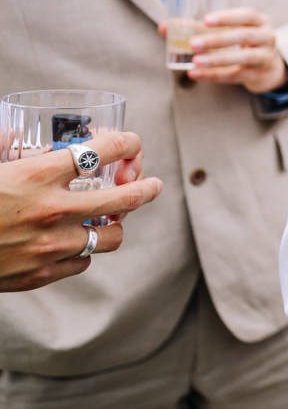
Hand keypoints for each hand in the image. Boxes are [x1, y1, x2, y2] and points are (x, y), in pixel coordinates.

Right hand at [0, 132, 162, 291]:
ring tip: (115, 217)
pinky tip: (78, 241)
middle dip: (146, 188)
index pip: (101, 152)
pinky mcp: (39, 275)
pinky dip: (84, 251)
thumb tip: (12, 133)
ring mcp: (48, 247)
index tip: (131, 142)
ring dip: (115, 224)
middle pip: (124, 198)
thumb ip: (0, 147)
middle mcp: (51, 211)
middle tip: (152, 183)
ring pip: (109, 237)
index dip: (124, 143)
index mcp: (35, 176)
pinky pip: (82, 262)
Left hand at [184, 8, 287, 93]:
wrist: (268, 67)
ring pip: (243, 58)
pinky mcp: (258, 75)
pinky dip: (214, 75)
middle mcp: (267, 37)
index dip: (227, 17)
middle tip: (193, 44)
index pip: (247, 15)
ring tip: (195, 62)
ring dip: (217, 60)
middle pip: (244, 36)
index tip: (206, 20)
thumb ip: (198, 28)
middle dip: (217, 40)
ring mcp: (265, 57)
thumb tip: (164, 27)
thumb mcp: (229, 31)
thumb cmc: (242, 43)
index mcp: (260, 21)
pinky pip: (236, 75)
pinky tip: (196, 74)